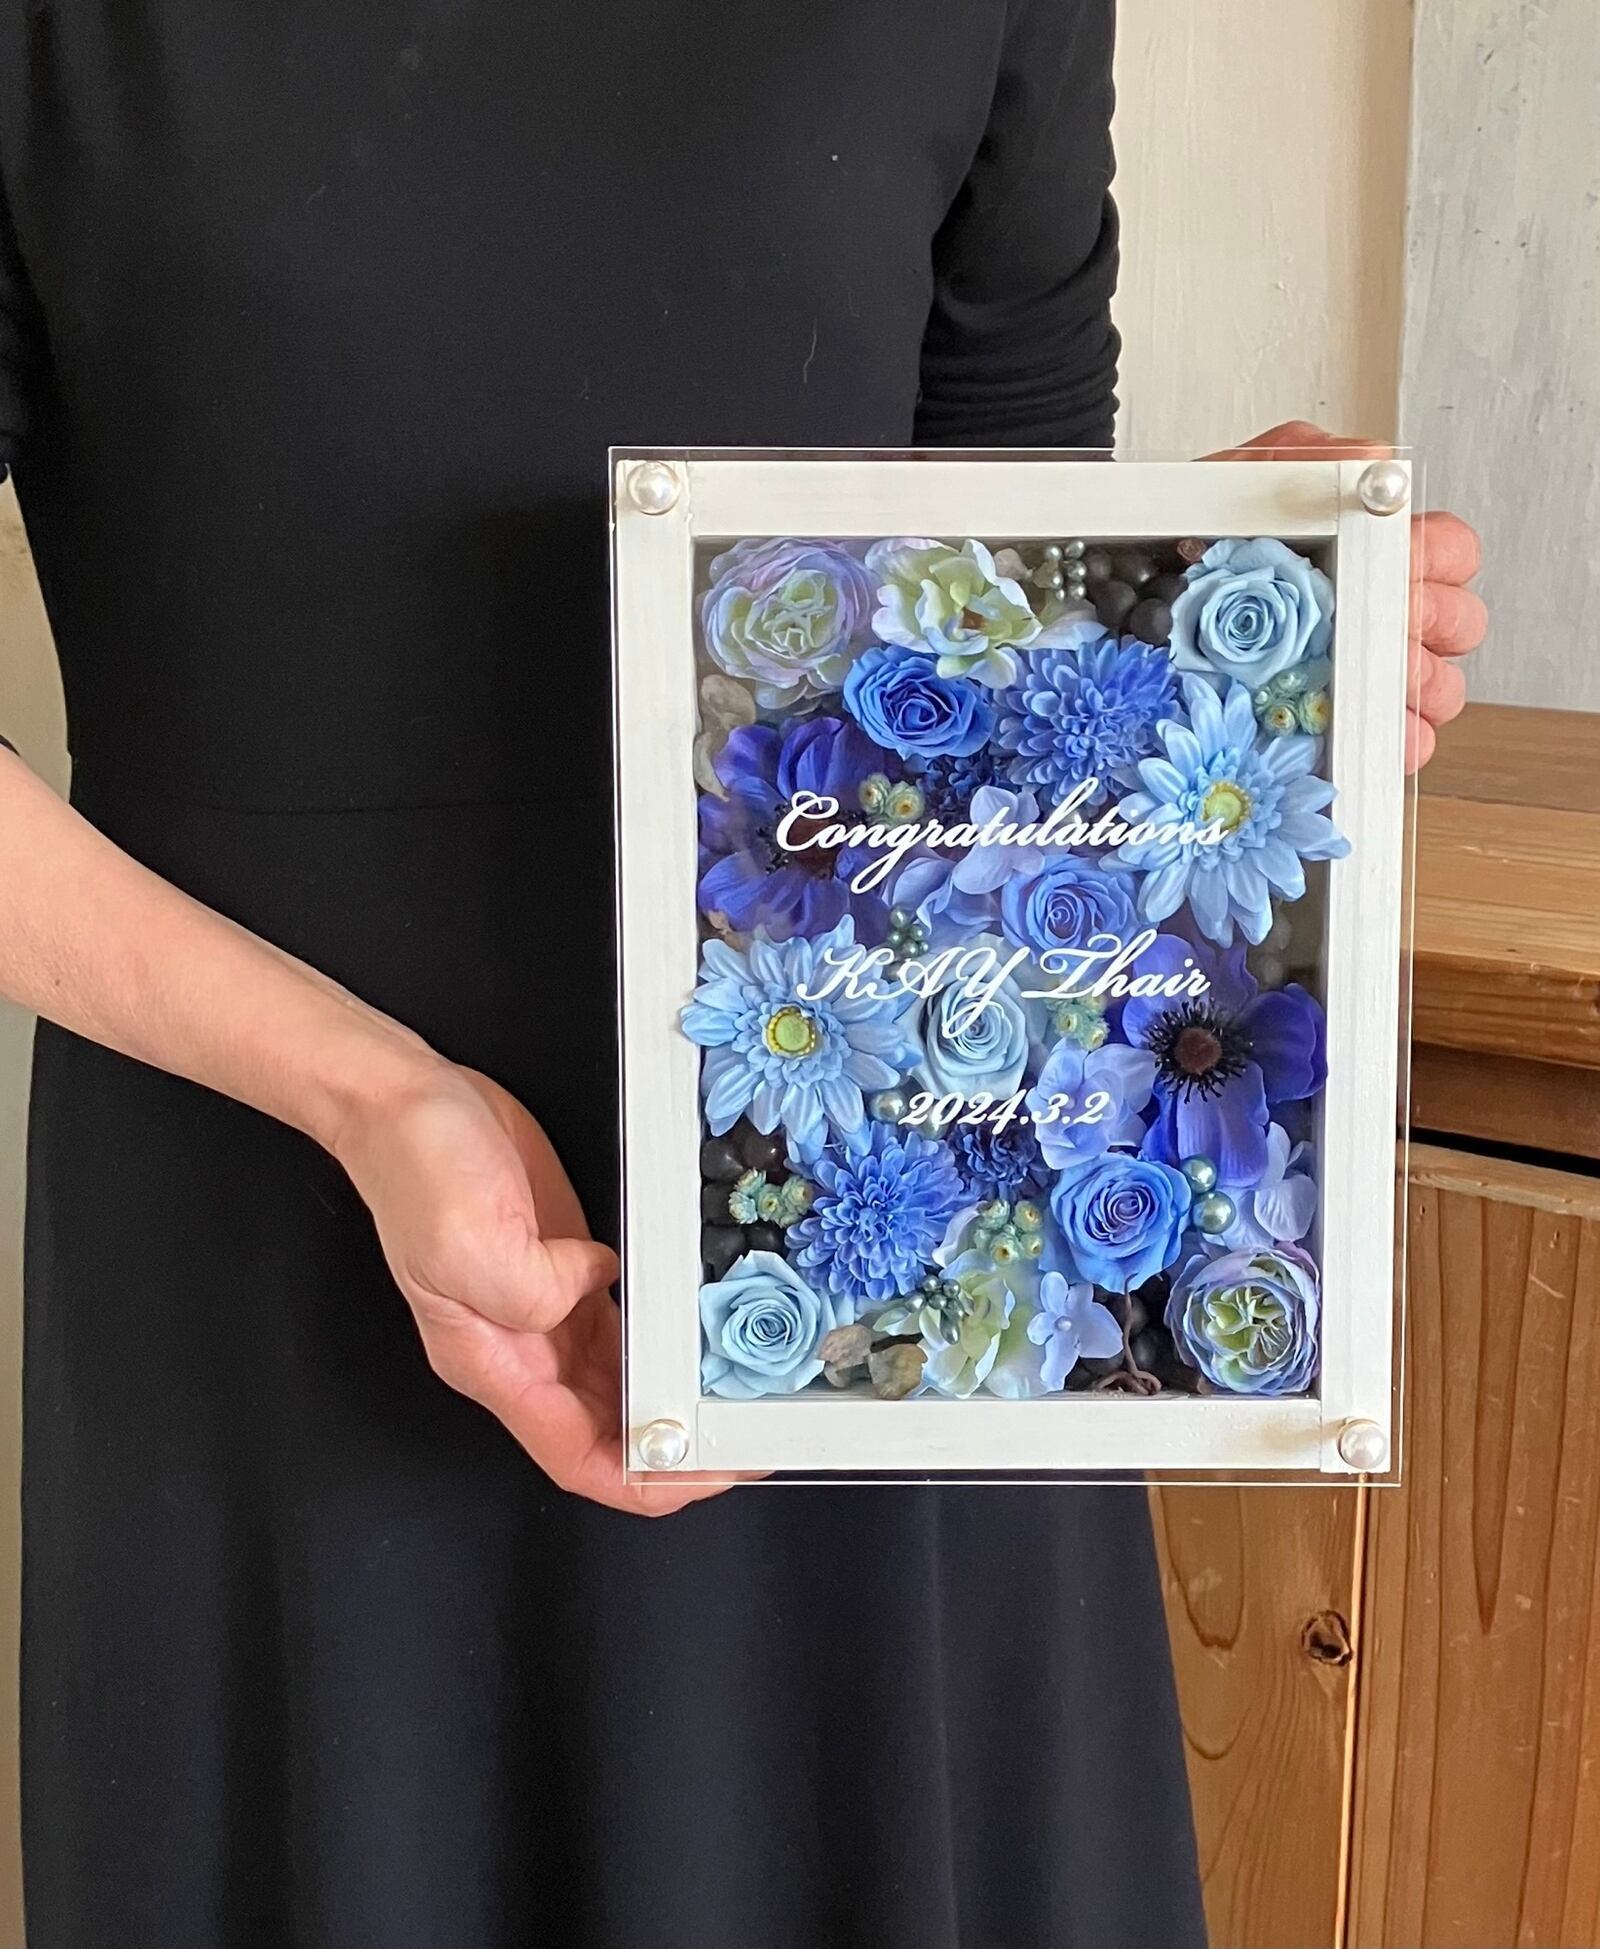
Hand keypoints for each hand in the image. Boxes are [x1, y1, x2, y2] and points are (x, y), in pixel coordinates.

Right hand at [331, 1058, 738, 1515]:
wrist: (405, 1101)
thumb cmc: (416, 1168)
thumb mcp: (467, 1240)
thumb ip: (535, 1289)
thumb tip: (596, 1284)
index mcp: (492, 1362)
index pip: (577, 1457)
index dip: (643, 1482)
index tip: (704, 1476)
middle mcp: (519, 1348)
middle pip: (607, 1430)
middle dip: (674, 1446)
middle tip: (744, 1434)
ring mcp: (541, 1307)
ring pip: (620, 1381)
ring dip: (672, 1394)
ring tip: (734, 1393)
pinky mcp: (562, 1265)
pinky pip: (622, 1322)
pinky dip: (663, 1334)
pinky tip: (698, 1329)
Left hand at [1221, 422, 1485, 770]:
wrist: (1139, 584)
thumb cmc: (1201, 530)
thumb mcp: (1243, 478)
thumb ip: (1304, 458)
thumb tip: (1372, 464)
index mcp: (1378, 544)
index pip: (1451, 553)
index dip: (1438, 565)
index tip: (1401, 573)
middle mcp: (1385, 605)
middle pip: (1457, 622)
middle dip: (1432, 630)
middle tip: (1389, 634)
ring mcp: (1367, 664)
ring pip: (1439, 685)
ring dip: (1420, 692)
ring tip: (1383, 692)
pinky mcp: (1337, 716)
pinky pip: (1394, 737)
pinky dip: (1393, 742)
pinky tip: (1372, 739)